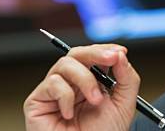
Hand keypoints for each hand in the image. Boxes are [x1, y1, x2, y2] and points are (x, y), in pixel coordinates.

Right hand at [24, 44, 139, 130]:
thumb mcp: (123, 105)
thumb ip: (127, 79)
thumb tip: (121, 54)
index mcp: (89, 82)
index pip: (93, 56)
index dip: (105, 49)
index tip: (120, 52)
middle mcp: (70, 84)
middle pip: (77, 53)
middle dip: (96, 53)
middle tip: (111, 58)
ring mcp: (53, 91)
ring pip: (65, 64)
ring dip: (85, 79)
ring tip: (95, 100)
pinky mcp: (36, 101)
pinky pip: (52, 83)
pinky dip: (66, 96)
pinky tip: (70, 114)